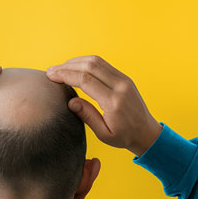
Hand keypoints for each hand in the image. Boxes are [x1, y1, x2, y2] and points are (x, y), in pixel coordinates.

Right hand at [46, 55, 161, 156]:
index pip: (85, 81)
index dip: (66, 75)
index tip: (51, 76)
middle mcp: (120, 86)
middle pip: (90, 66)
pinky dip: (86, 63)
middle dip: (67, 66)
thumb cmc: (124, 137)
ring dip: (76, 62)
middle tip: (51, 71)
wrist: (146, 132)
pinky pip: (103, 64)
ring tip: (60, 69)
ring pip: (96, 61)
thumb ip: (87, 116)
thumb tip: (71, 101)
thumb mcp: (104, 134)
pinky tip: (75, 69)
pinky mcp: (124, 77)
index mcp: (114, 102)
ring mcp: (124, 79)